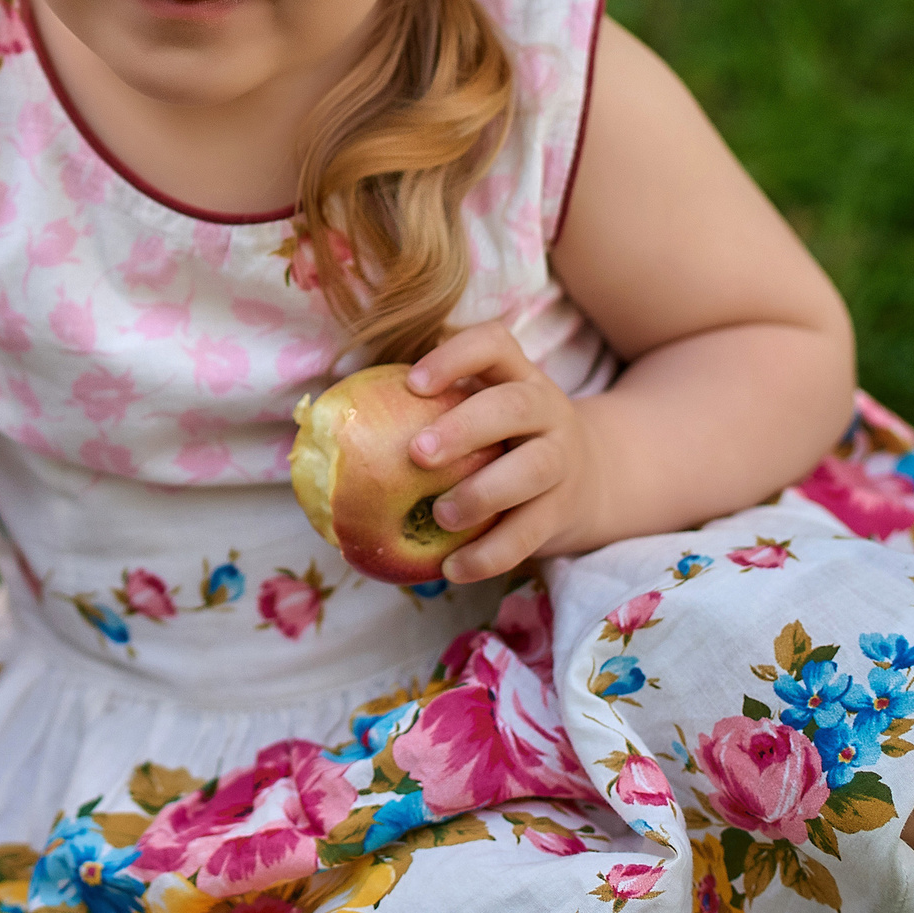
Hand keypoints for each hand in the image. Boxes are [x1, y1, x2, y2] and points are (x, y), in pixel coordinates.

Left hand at [405, 321, 607, 581]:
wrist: (591, 479)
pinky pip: (530, 533)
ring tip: (438, 516)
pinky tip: (452, 568)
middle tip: (417, 454)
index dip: (455, 357)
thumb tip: (322, 425)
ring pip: (532, 470)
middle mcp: (547, 410)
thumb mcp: (481, 410)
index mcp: (518, 376)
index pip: (494, 344)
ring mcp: (561, 460)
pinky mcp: (563, 511)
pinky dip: (490, 554)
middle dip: (465, 427)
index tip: (413, 384)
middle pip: (515, 406)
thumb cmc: (502, 440)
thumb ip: (426, 409)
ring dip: (481, 493)